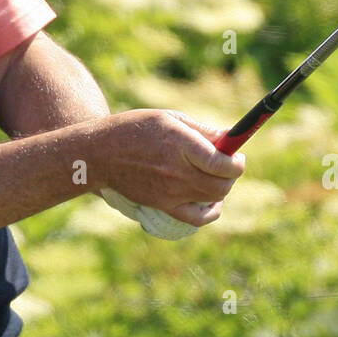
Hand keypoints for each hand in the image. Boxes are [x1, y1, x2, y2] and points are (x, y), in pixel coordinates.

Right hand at [96, 109, 244, 239]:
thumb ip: (202, 130)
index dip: (237, 161)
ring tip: (214, 174)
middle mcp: (177, 171)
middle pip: (222, 183)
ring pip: (213, 198)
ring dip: (222, 187)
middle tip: (228, 163)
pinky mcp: (164, 206)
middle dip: (232, 174)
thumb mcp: (169, 118)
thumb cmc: (135, 129)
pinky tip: (211, 201)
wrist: (100, 154)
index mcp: (180, 144)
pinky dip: (211, 212)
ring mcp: (171, 192)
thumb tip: (230, 136)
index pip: (222, 163)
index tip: (237, 154)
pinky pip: (197, 218)